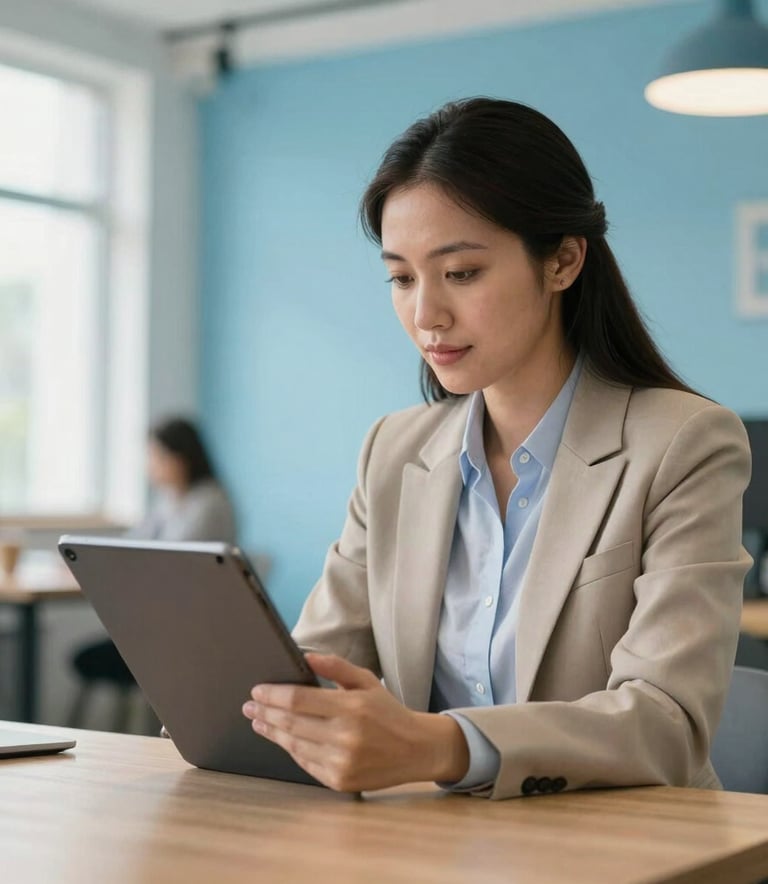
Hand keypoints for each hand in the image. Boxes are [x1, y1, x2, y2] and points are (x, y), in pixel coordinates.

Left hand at [242, 653, 468, 791]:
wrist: (416, 750)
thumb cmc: (388, 712)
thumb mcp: (367, 680)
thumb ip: (335, 666)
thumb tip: (304, 655)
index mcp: (351, 707)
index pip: (299, 700)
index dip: (273, 695)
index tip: (257, 690)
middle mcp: (345, 736)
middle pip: (291, 723)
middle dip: (265, 712)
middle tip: (249, 705)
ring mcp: (341, 762)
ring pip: (294, 745)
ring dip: (272, 732)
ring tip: (259, 721)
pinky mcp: (339, 781)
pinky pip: (305, 763)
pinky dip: (291, 749)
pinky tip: (282, 739)